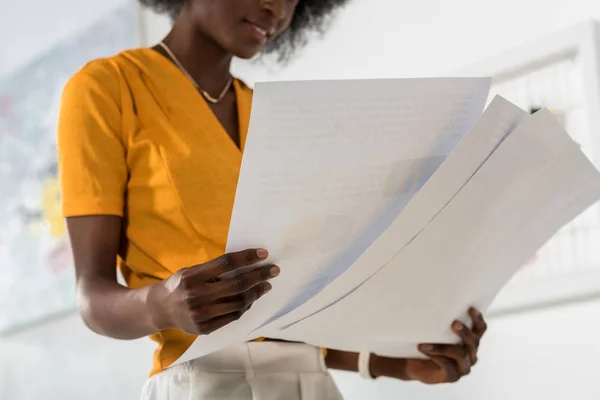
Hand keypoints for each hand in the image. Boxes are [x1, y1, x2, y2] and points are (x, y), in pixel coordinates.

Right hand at [149, 249, 278, 334]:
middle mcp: (197, 296)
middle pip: (237, 284)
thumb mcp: (192, 271)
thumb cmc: (180, 284)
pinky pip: (233, 316)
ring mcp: (202, 314)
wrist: (160, 309)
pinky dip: (245, 306)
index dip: (247, 257)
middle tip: (273, 270)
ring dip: (256, 292)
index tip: (263, 253)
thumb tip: (246, 263)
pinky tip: (251, 298)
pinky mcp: (205, 328)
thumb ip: (214, 269)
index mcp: (193, 276)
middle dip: (259, 275)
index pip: (226, 263)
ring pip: (239, 302)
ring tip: (266, 285)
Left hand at [372, 308, 486, 383]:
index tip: (470, 308)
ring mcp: (463, 366)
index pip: (481, 329)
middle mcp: (471, 353)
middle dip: (464, 332)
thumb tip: (432, 289)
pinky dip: (436, 356)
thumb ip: (438, 315)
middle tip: (453, 323)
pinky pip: (447, 366)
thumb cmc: (427, 340)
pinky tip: (424, 349)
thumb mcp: (434, 327)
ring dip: (442, 346)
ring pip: (459, 354)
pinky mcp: (452, 376)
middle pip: (473, 341)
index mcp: (471, 340)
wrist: (414, 363)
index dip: (478, 319)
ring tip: (425, 343)